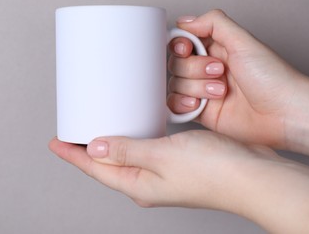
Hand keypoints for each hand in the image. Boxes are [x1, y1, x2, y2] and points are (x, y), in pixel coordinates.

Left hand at [50, 131, 271, 208]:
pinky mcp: (176, 160)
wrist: (253, 176)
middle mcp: (147, 181)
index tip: (55, 142)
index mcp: (138, 184)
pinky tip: (134, 123)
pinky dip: (134, 135)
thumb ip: (126, 150)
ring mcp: (162, 171)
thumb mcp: (161, 156)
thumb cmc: (213, 171)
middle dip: (87, 148)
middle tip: (72, 130)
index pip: (95, 168)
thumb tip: (95, 148)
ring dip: (111, 140)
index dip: (72, 155)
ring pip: (126, 153)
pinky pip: (145, 146)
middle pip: (107, 162)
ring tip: (98, 124)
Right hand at [168, 10, 308, 157]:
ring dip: (196, 88)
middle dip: (195, 68)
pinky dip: (183, 104)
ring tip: (221, 92)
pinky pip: (175, 105)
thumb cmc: (271, 78)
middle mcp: (207, 69)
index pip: (183, 42)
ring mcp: (202, 91)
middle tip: (219, 72)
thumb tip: (184, 22)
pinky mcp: (201, 112)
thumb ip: (213, 23)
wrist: (283, 114)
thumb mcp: (243, 41)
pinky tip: (200, 105)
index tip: (188, 49)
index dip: (180, 45)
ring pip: (176, 84)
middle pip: (176, 64)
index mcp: (216, 49)